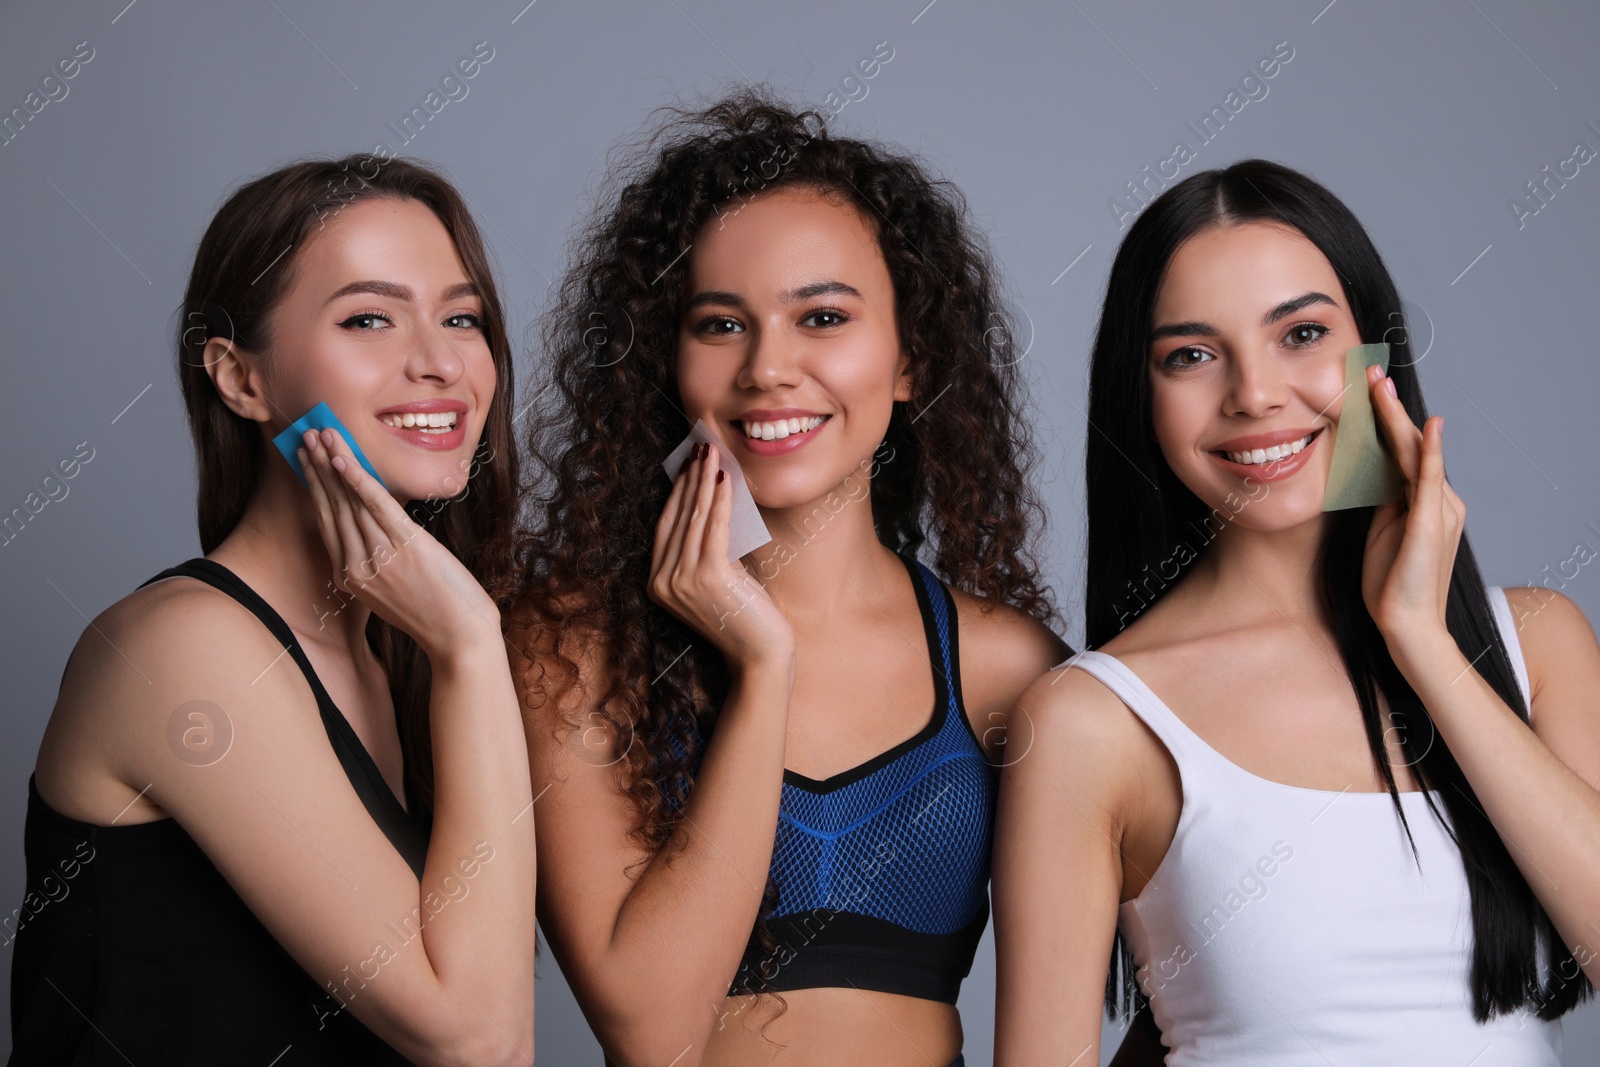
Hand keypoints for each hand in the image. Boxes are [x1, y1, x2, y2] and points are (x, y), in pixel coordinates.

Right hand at [297, 427, 500, 659]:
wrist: (460, 639)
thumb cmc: (433, 614)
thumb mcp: (391, 590)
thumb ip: (375, 561)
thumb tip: (375, 526)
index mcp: (349, 578)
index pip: (326, 522)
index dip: (315, 487)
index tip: (306, 461)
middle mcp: (356, 567)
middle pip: (331, 507)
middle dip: (316, 468)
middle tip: (305, 436)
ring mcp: (378, 556)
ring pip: (349, 500)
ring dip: (334, 462)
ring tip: (322, 433)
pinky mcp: (405, 546)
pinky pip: (375, 504)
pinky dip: (356, 478)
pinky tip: (342, 457)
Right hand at [648, 442, 793, 668]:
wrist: (760, 657)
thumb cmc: (745, 619)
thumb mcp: (718, 580)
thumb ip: (707, 551)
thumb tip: (713, 502)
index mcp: (658, 584)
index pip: (666, 526)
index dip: (676, 492)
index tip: (688, 464)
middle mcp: (663, 582)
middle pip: (677, 516)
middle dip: (689, 477)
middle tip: (699, 447)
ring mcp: (681, 581)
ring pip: (694, 517)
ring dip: (703, 480)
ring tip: (711, 453)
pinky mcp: (708, 576)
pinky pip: (714, 527)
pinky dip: (719, 499)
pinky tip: (724, 478)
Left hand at [1360, 363, 1465, 644]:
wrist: (1406, 625)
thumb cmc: (1391, 584)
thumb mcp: (1383, 533)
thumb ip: (1386, 503)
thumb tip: (1376, 478)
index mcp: (1426, 503)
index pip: (1405, 452)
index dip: (1387, 420)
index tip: (1371, 390)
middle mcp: (1440, 501)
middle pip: (1412, 445)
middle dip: (1391, 408)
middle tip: (1372, 374)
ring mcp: (1439, 510)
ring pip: (1417, 454)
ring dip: (1398, 418)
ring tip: (1381, 386)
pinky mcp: (1431, 524)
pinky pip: (1430, 481)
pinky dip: (1431, 452)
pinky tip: (1429, 427)